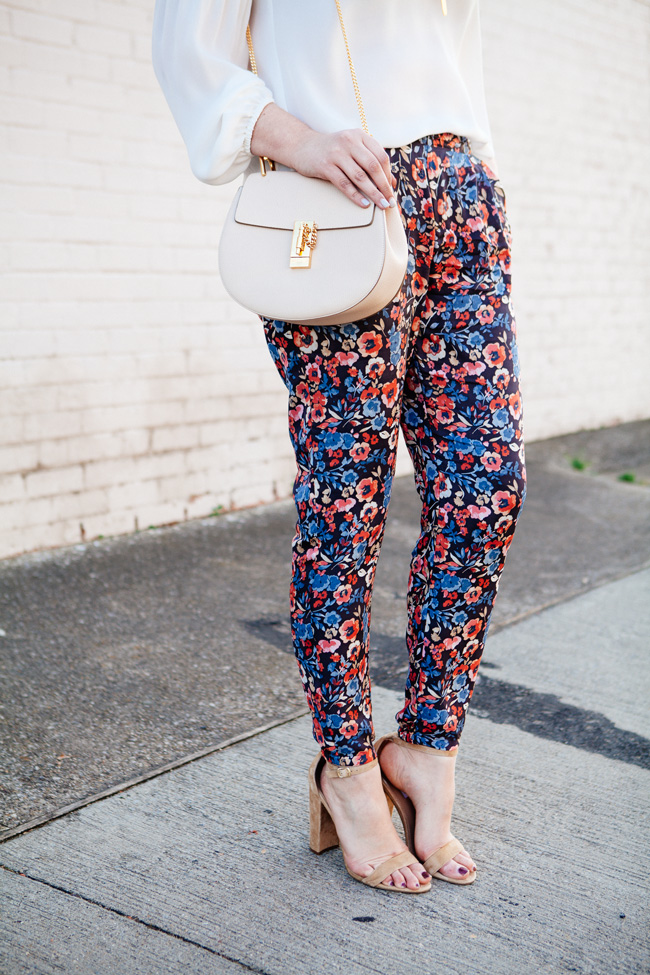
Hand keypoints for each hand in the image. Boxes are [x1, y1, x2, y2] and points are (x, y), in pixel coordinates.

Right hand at [250, 103, 396, 209]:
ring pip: (360, 177)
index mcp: (359, 136)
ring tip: (381, 205)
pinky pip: (344, 184)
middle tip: (390, 202)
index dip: (388, 175)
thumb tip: (391, 182)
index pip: (381, 156)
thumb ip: (370, 161)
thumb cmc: (332, 151)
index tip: (391, 190)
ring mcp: (337, 153)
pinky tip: (364, 204)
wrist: (302, 146)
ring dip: (373, 193)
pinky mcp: (325, 166)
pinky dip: (356, 195)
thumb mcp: (352, 149)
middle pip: (373, 167)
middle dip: (384, 187)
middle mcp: (349, 142)